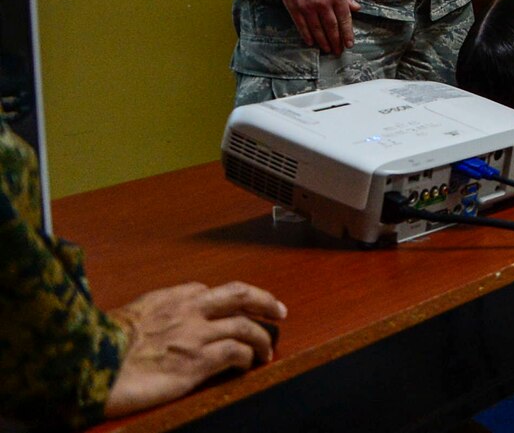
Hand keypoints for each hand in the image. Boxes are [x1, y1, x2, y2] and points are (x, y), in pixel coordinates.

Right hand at [104, 282, 285, 416]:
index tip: (238, 309)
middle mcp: (190, 311)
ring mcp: (197, 335)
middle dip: (266, 301)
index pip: (213, 291)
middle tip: (280, 311)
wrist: (90, 365)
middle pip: (242, 296)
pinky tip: (249, 365)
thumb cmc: (102, 345)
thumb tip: (164, 318)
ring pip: (246, 327)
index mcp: (173, 297)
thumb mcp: (132, 315)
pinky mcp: (199, 361)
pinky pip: (236, 354)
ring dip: (263, 338)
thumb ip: (157, 311)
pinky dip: (248, 358)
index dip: (231, 301)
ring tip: (268, 349)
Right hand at [277, 0, 353, 54]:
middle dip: (336, 41)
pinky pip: (302, 25)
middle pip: (332, 27)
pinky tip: (311, 43)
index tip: (350, 44)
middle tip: (339, 51)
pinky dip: (307, 35)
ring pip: (317, 29)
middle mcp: (323, 4)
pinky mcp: (294, 7)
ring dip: (323, 42)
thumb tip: (356, 8)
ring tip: (327, 50)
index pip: (344, 19)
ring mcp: (308, 7)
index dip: (347, 33)